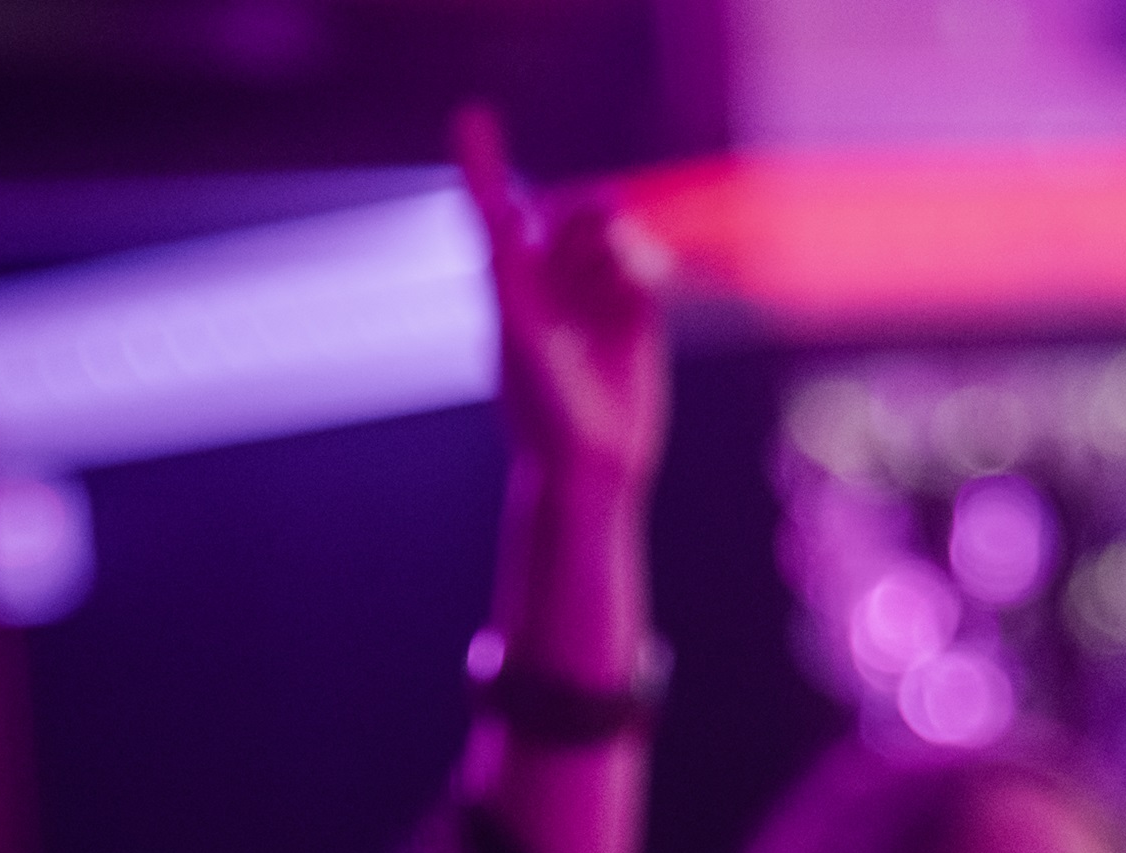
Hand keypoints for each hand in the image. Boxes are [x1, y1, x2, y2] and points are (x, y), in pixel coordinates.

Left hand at [454, 103, 670, 486]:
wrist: (591, 462)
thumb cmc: (542, 404)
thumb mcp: (520, 327)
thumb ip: (511, 265)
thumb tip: (510, 207)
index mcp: (511, 286)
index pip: (496, 213)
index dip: (484, 167)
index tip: (473, 118)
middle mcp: (552, 286)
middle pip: (568, 216)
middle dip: (584, 211)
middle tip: (608, 220)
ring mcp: (596, 298)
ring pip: (610, 237)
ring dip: (618, 238)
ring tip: (632, 262)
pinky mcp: (638, 316)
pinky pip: (645, 266)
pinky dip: (648, 260)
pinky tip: (652, 272)